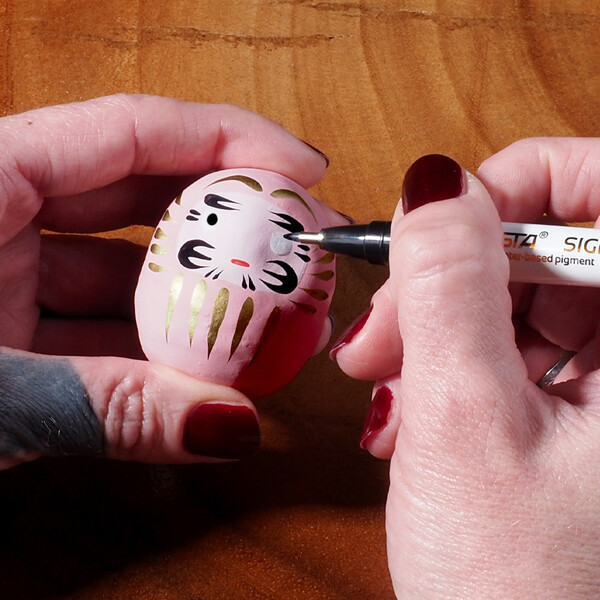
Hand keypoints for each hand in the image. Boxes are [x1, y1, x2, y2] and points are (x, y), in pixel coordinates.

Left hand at [0, 94, 327, 468]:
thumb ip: (108, 408)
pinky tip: (207, 370)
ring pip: (132, 269)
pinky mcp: (15, 334)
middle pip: (147, 192)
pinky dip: (159, 348)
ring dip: (201, 295)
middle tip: (299, 246)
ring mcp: (9, 277)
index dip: (230, 140)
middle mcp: (0, 216)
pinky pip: (107, 325)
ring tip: (268, 317)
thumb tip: (230, 428)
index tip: (303, 170)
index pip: (133, 132)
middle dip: (233, 216)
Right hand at [333, 142, 599, 597]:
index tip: (433, 231)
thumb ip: (447, 285)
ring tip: (386, 396)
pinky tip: (409, 416)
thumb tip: (433, 183)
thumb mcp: (465, 420)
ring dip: (432, 332)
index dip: (512, 187)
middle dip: (443, 281)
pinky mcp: (578, 405)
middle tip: (379, 337)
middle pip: (541, 247)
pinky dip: (445, 367)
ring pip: (510, 299)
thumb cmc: (519, 592)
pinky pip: (506, 346)